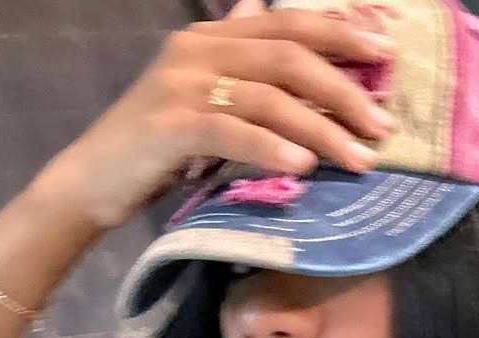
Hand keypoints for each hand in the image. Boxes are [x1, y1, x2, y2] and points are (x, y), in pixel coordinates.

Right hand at [33, 0, 396, 230]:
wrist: (91, 180)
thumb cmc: (153, 145)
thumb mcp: (200, 92)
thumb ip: (237, 56)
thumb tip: (265, 7)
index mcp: (212, 35)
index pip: (288, 22)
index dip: (341, 31)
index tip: (387, 50)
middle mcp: (199, 49)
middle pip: (290, 56)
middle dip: (345, 88)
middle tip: (383, 123)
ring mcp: (183, 85)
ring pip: (270, 98)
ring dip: (323, 129)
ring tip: (360, 159)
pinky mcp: (171, 127)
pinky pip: (233, 132)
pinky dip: (272, 147)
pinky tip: (304, 165)